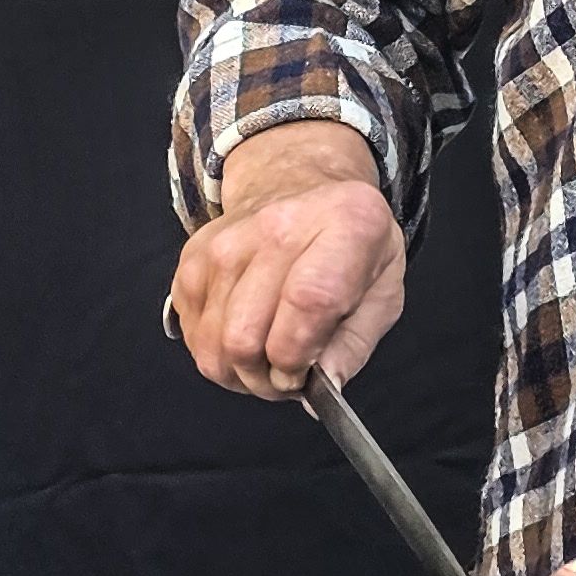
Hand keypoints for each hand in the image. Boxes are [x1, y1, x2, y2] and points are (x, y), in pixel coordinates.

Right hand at [171, 121, 406, 397]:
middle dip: (268, 379)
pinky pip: (195, 338)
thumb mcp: (383, 291)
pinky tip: (248, 336)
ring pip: (215, 346)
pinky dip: (221, 356)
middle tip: (290, 375)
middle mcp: (277, 225)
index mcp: (344, 224)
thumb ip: (355, 344)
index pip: (309, 301)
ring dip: (243, 373)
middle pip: (246, 335)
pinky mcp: (192, 261)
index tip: (305, 376)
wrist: (296, 188)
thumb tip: (324, 387)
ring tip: (270, 359)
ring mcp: (225, 243)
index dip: (300, 356)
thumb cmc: (350, 247)